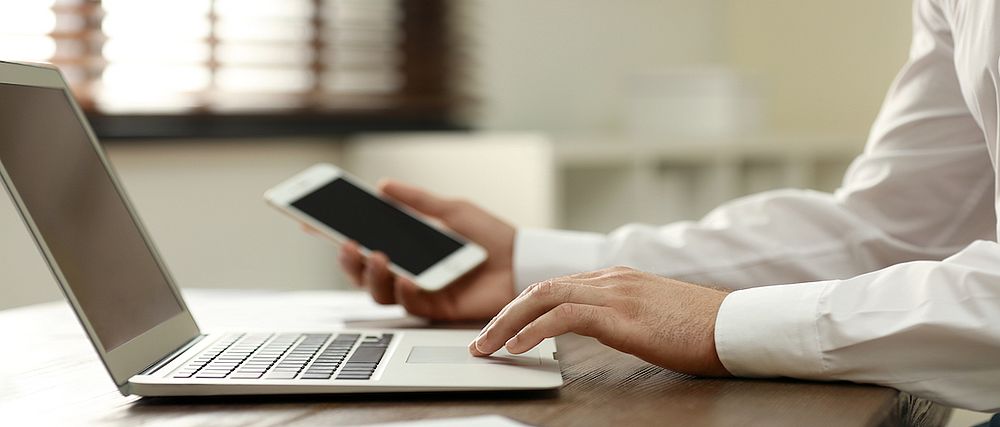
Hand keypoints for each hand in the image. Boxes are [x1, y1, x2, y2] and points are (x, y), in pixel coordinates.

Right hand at [335, 180, 516, 320]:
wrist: (523, 262)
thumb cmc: (493, 237)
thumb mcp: (452, 211)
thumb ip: (418, 201)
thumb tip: (383, 185)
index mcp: (409, 246)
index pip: (365, 240)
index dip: (336, 233)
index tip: (312, 221)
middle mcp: (408, 270)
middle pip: (363, 272)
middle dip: (348, 260)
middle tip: (348, 243)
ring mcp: (419, 291)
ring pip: (378, 291)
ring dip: (370, 275)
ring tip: (375, 255)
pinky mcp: (436, 308)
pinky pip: (409, 303)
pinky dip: (404, 289)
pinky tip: (408, 278)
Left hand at [469, 266, 731, 376]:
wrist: (736, 325)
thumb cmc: (700, 328)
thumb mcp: (650, 317)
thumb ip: (619, 316)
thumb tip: (595, 330)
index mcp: (615, 278)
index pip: (553, 286)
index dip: (520, 308)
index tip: (500, 330)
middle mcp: (610, 279)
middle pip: (539, 288)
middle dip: (503, 315)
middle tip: (480, 341)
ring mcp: (615, 292)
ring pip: (544, 297)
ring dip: (508, 323)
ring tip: (487, 347)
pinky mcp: (622, 315)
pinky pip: (564, 317)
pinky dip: (534, 331)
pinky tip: (518, 347)